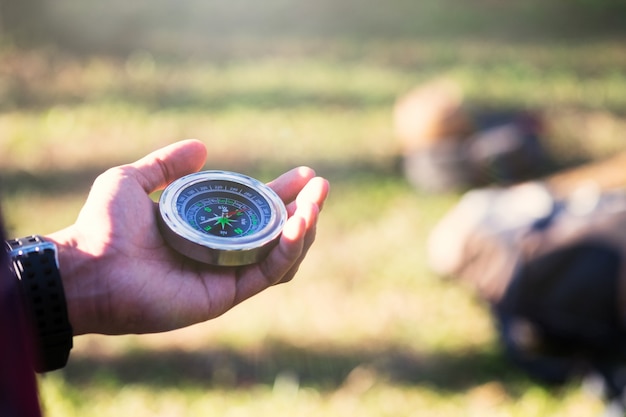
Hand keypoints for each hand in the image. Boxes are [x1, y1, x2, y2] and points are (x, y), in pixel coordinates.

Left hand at [47, 139, 328, 334]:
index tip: (304, 175)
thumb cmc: (102, 225)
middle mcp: (221, 252)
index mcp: (205, 227)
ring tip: (314, 204)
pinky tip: (297, 225)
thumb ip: (166, 164)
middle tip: (320, 186)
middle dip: (304, 209)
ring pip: (281, 254)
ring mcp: (226, 275)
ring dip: (304, 229)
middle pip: (276, 232)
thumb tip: (202, 147)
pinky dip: (288, 249)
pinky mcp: (226, 294)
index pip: (255, 210)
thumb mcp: (132, 180)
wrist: (89, 267)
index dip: (282, 193)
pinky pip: (268, 272)